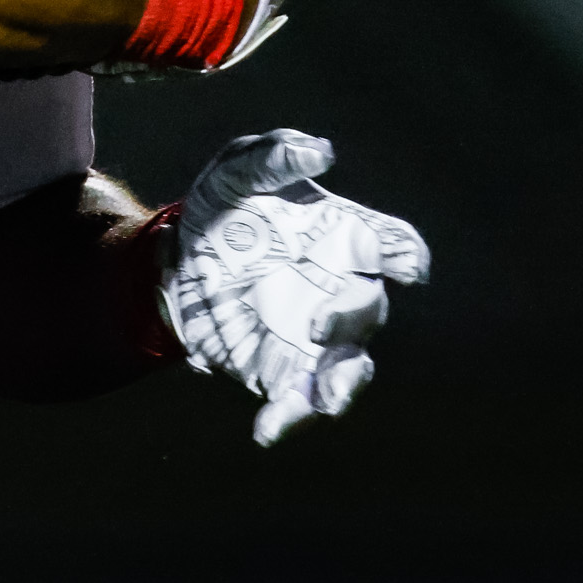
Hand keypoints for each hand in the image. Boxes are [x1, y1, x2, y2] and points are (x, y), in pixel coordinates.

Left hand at [162, 130, 427, 444]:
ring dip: (340, 384)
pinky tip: (266, 431)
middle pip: (367, 308)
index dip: (406, 256)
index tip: (405, 265)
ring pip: (348, 366)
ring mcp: (318, 335)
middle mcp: (342, 289)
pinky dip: (288, 417)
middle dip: (348, 318)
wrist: (177, 255)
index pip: (395, 245)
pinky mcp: (285, 365)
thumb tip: (318, 151)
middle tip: (315, 324)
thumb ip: (274, 156)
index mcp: (346, 237)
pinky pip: (298, 397)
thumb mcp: (237, 171)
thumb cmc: (225, 207)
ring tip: (325, 401)